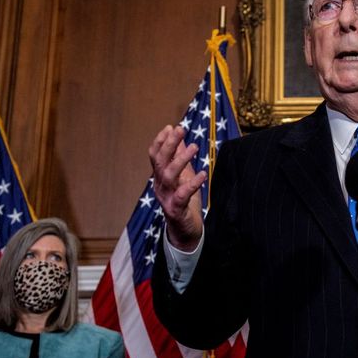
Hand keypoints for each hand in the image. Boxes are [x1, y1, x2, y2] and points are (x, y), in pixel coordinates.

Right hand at [149, 125, 205, 249]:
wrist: (185, 231)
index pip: (155, 156)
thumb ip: (179, 158)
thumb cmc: (184, 202)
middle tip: (181, 130)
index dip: (160, 141)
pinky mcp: (176, 209)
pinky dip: (192, 184)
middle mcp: (160, 186)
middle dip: (169, 144)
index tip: (170, 127)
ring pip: (169, 176)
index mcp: (160, 177)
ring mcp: (166, 198)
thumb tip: (179, 137)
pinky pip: (182, 195)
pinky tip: (203, 174)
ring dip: (181, 159)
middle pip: (160, 162)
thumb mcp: (182, 177)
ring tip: (194, 147)